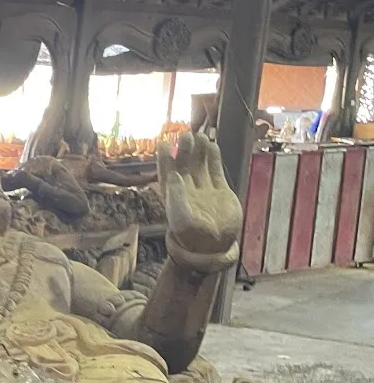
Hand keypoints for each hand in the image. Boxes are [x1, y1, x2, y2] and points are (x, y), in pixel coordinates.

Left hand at [158, 131, 241, 258]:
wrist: (214, 247)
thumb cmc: (192, 235)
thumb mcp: (181, 216)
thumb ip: (177, 196)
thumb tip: (174, 174)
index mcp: (173, 195)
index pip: (167, 172)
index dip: (165, 158)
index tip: (162, 143)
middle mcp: (187, 190)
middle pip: (184, 165)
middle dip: (185, 150)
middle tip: (187, 135)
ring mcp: (204, 189)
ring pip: (200, 165)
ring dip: (199, 151)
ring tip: (201, 136)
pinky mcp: (220, 191)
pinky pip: (215, 171)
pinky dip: (214, 159)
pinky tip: (213, 146)